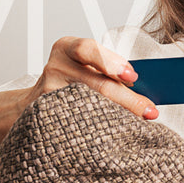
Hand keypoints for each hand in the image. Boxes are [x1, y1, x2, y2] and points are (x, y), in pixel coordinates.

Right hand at [24, 36, 158, 119]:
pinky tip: (116, 134)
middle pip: (95, 84)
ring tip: (140, 121)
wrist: (34, 103)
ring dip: (119, 116)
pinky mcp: (48, 118)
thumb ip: (107, 68)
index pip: (87, 49)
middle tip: (149, 109)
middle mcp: (55, 68)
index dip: (111, 62)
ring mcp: (49, 95)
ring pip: (89, 107)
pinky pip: (80, 124)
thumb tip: (146, 84)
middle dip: (127, 98)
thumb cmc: (70, 81)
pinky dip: (101, 129)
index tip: (133, 76)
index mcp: (66, 49)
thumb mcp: (82, 64)